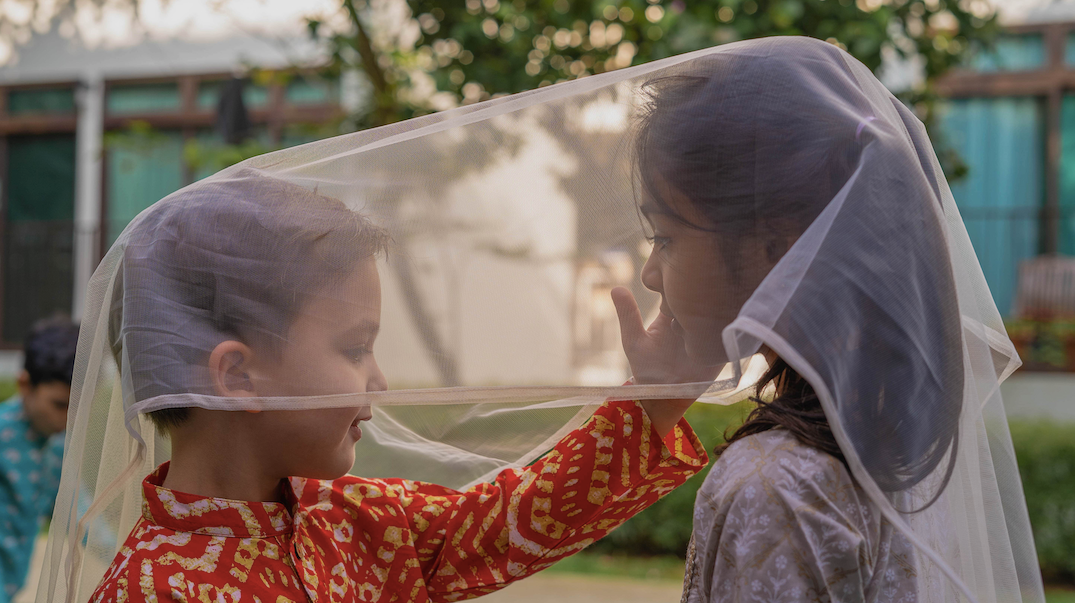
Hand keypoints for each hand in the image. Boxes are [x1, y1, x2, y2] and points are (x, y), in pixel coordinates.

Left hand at [611, 287, 720, 436]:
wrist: (666, 398)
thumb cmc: (647, 371)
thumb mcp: (634, 342)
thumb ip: (628, 316)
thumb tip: (616, 288)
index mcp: (670, 313)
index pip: (678, 286)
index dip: (679, 281)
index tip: (679, 283)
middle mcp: (690, 318)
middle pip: (700, 295)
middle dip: (701, 292)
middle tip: (697, 298)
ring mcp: (708, 331)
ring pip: (718, 309)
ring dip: (717, 306)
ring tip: (707, 316)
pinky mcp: (722, 345)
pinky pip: (731, 329)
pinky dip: (731, 323)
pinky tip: (721, 326)